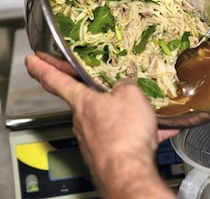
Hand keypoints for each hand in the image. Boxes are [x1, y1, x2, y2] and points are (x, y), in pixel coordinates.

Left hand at [25, 54, 178, 197]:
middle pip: (88, 102)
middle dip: (103, 97)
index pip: (56, 80)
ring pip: (109, 121)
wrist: (128, 170)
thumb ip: (125, 84)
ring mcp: (93, 139)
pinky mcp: (105, 153)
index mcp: (83, 101)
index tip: (33, 61)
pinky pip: (121, 137)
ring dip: (127, 117)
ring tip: (147, 116)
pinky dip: (137, 134)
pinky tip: (155, 133)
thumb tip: (125, 83)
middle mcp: (83, 121)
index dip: (44, 68)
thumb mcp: (131, 95)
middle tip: (118, 92)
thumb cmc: (124, 133)